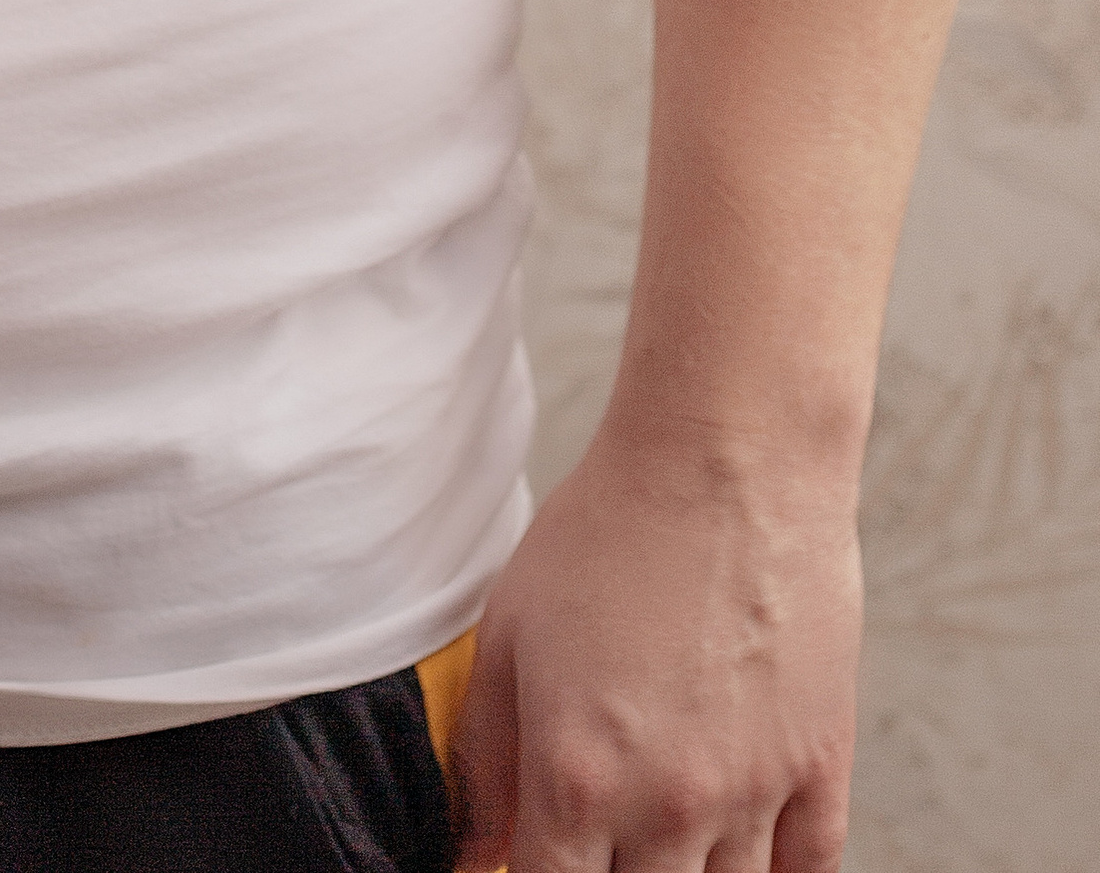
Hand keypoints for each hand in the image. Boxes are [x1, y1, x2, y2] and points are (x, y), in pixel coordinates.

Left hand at [452, 420, 861, 872]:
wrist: (727, 460)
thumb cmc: (609, 531)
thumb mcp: (508, 633)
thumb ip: (484, 760)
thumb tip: (470, 852)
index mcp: (577, 778)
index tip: (536, 863)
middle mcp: (666, 805)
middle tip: (603, 841)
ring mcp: (753, 792)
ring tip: (663, 837)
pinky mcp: (821, 765)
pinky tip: (746, 860)